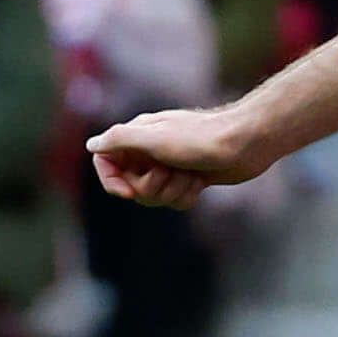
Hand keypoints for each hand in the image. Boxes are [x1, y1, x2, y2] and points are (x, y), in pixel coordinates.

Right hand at [87, 104, 270, 209]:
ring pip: (154, 196)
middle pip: (131, 184)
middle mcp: (149, 150)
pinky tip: (200, 182)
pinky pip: (175, 200)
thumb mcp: (154, 137)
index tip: (127, 192)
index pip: (105, 162)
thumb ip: (119, 140)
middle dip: (152, 187)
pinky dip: (187, 195)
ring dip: (173, 191)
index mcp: (136, 137)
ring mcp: (170, 165)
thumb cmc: (200, 138)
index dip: (111, 181)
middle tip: (170, 172)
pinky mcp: (189, 178)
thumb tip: (91, 145)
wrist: (246, 143)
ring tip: (190, 175)